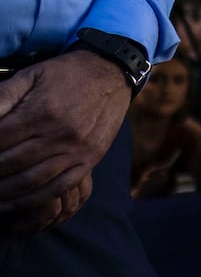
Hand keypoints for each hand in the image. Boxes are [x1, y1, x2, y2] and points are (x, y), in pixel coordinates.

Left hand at [0, 50, 131, 233]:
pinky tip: (14, 202)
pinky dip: (33, 200)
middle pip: (10, 163)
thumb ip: (3, 95)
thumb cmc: (66, 74)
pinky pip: (59, 187)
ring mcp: (77, 150)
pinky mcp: (90, 159)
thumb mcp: (31, 75)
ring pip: (31, 180)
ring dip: (5, 191)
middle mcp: (60, 133)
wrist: (112, 74)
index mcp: (42, 111)